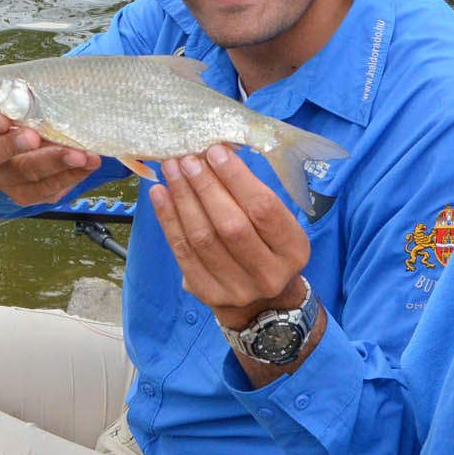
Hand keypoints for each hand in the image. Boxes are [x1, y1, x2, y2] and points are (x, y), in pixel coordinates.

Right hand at [0, 98, 100, 205]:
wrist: (42, 138)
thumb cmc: (32, 107)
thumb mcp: (28, 91)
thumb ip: (29, 88)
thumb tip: (57, 84)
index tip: (4, 118)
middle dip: (13, 145)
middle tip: (36, 137)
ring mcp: (3, 176)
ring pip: (20, 174)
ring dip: (53, 163)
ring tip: (81, 154)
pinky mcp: (25, 193)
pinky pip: (44, 190)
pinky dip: (69, 176)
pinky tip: (87, 164)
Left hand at [149, 144, 310, 328]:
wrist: (262, 302)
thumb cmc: (267, 246)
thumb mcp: (276, 224)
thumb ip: (250, 194)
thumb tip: (214, 153)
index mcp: (293, 250)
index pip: (263, 208)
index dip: (237, 178)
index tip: (215, 152)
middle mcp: (269, 273)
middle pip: (231, 225)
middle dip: (205, 187)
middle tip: (188, 159)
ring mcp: (237, 288)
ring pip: (203, 238)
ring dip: (183, 199)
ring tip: (171, 169)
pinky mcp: (208, 294)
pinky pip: (183, 252)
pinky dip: (168, 219)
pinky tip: (160, 194)